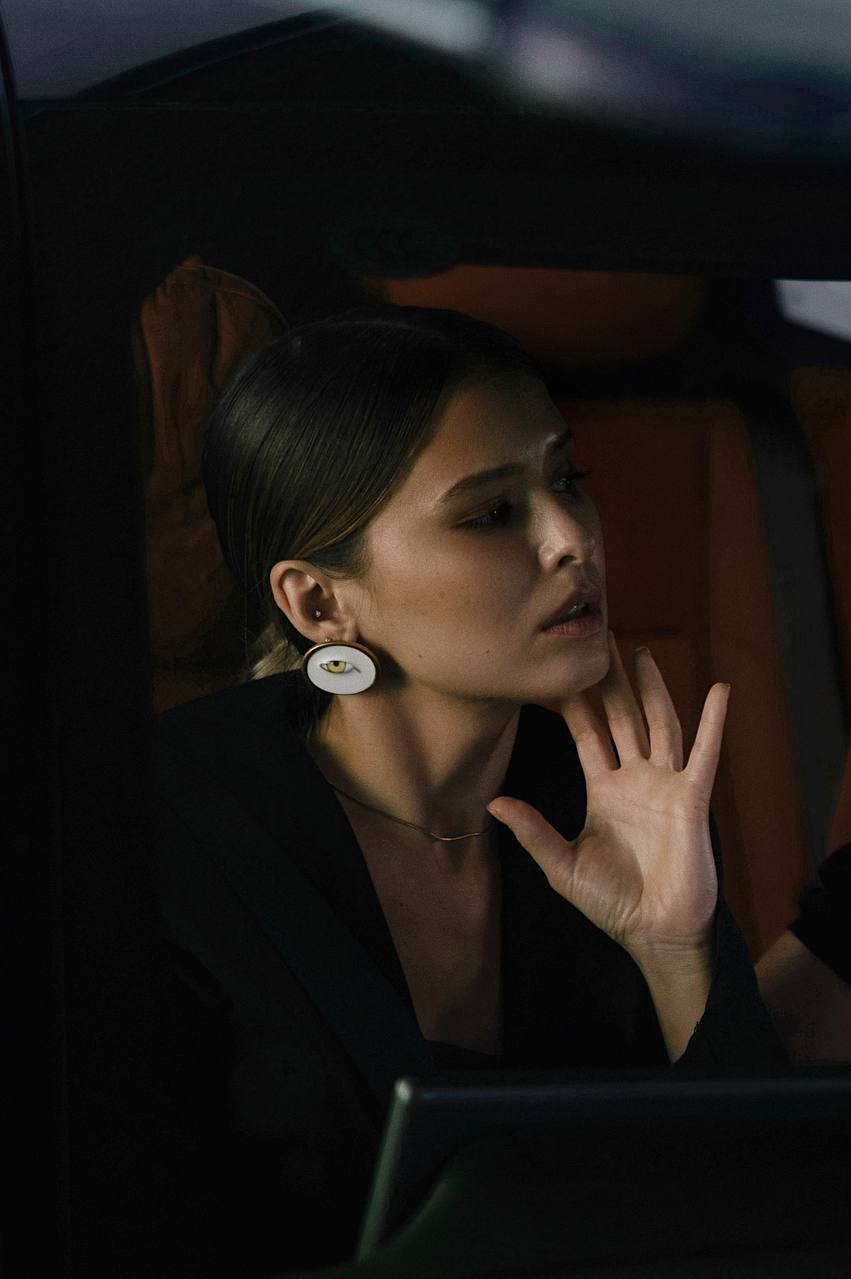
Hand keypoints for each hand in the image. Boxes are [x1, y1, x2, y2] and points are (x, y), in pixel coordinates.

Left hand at [488, 631, 729, 958]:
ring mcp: (665, 786)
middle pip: (621, 718)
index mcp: (603, 790)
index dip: (573, 702)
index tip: (558, 668)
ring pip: (658, 724)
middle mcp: (634, 780)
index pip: (586, 734)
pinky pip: (704, 753)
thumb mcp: (561, 866)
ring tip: (641, 654)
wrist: (653, 932)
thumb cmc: (610, 902)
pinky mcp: (692, 798)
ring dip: (652, 690)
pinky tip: (719, 690)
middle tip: (599, 639)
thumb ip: (533, 832)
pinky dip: (714, 722)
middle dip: (610, 681)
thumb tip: (494, 804)